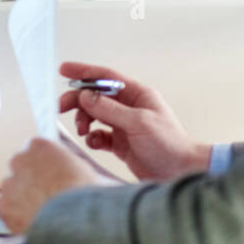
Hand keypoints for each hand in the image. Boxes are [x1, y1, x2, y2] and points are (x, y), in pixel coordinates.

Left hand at [0, 138, 104, 233]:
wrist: (74, 218)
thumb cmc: (83, 193)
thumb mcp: (80, 167)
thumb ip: (63, 163)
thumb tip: (63, 169)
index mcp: (39, 145)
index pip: (34, 151)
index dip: (42, 167)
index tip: (47, 177)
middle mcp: (19, 159)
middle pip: (19, 168)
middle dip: (28, 181)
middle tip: (43, 197)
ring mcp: (9, 182)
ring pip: (12, 190)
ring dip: (21, 199)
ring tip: (40, 213)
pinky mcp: (3, 205)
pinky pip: (6, 210)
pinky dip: (16, 217)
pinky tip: (32, 222)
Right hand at [59, 61, 210, 180]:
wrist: (182, 173)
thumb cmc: (168, 144)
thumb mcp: (138, 123)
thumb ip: (110, 109)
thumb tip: (85, 95)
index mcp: (137, 95)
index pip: (106, 77)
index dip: (84, 72)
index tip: (64, 70)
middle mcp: (129, 107)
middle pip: (97, 96)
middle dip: (78, 100)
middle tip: (61, 107)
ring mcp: (125, 126)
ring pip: (96, 115)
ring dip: (85, 120)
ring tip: (83, 130)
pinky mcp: (122, 144)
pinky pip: (100, 136)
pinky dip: (93, 138)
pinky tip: (94, 142)